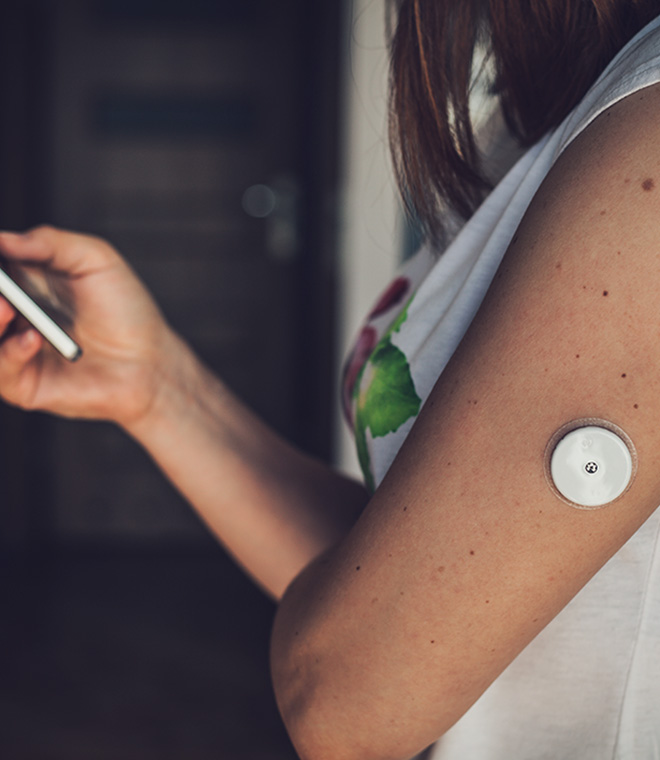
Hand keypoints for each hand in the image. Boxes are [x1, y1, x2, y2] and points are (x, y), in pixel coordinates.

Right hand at [0, 226, 178, 426]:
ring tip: (6, 307)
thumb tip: (4, 239)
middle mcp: (14, 315)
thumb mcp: (95, 260)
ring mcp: (15, 350)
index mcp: (26, 283)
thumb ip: (49, 243)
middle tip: (0, 289)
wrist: (151, 361)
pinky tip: (32, 338)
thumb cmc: (127, 311)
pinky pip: (1, 368)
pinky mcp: (24, 383)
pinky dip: (10, 351)